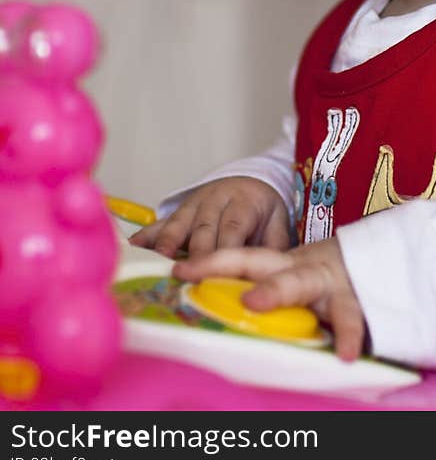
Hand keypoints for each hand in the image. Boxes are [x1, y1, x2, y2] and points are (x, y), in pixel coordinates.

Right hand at [128, 177, 290, 258]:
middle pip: (204, 228)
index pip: (233, 227)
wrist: (250, 181)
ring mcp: (194, 204)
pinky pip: (161, 222)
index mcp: (243, 203)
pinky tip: (133, 246)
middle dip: (195, 253)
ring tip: (158, 261)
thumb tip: (272, 271)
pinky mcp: (179, 211)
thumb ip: (275, 244)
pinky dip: (147, 234)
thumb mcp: (278, 220)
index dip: (223, 249)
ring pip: (180, 223)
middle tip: (188, 278)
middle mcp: (216, 201)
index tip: (216, 273)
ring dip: (168, 241)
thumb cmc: (263, 210)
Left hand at [172, 237, 365, 361]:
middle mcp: (300, 268)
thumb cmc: (328, 280)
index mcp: (283, 264)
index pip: (240, 258)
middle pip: (260, 261)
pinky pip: (351, 319)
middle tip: (196, 273)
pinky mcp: (352, 302)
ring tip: (255, 302)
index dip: (210, 261)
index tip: (178, 270)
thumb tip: (218, 310)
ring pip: (300, 282)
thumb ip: (267, 287)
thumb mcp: (297, 276)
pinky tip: (345, 354)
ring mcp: (325, 281)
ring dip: (278, 290)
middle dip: (226, 262)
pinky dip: (349, 335)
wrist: (383, 263)